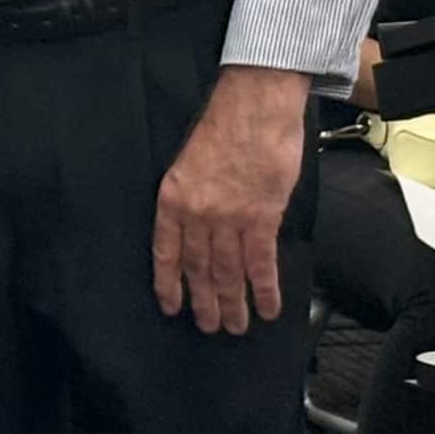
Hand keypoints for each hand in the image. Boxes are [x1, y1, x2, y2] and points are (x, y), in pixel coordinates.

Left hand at [152, 65, 307, 333]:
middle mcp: (197, 214)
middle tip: (209, 326)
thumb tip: (198, 231)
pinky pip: (261, 263)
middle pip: (198, 268)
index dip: (168, 282)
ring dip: (234, 304)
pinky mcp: (261, 218)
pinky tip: (269, 308)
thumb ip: (190, 198)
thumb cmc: (222, 127)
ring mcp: (229, 218)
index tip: (171, 306)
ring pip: (229, 273)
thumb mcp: (188, 162)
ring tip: (236, 326)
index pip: (165, 251)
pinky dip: (266, 289)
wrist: (253, 107)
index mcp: (173, 198)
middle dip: (204, 302)